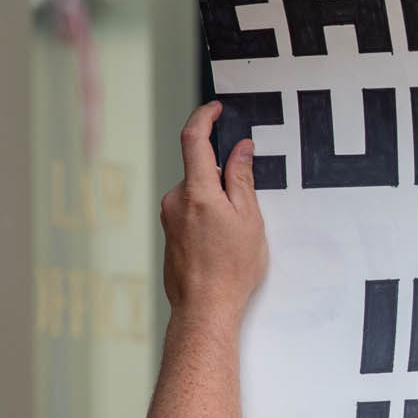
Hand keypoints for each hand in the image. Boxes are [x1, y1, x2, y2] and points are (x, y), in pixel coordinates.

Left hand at [163, 102, 267, 320]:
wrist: (204, 307)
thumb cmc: (231, 269)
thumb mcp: (249, 219)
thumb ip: (242, 179)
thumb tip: (241, 150)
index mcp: (197, 192)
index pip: (194, 140)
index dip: (205, 118)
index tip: (216, 109)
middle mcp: (176, 199)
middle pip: (201, 170)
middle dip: (225, 177)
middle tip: (248, 205)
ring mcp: (169, 217)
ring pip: (198, 193)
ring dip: (218, 201)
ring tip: (237, 234)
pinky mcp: (169, 232)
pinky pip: (192, 211)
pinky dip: (209, 216)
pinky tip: (223, 244)